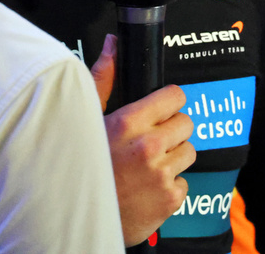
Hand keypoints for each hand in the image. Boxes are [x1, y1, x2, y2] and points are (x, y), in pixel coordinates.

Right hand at [90, 39, 195, 245]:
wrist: (76, 220)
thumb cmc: (80, 166)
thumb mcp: (88, 120)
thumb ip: (104, 80)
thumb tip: (113, 45)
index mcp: (129, 122)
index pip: (175, 96)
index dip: (168, 103)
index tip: (160, 111)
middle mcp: (148, 146)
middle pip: (186, 123)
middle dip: (172, 131)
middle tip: (150, 142)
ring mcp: (161, 174)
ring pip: (188, 152)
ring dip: (173, 157)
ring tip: (146, 166)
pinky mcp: (170, 198)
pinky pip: (184, 181)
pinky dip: (170, 185)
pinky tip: (147, 187)